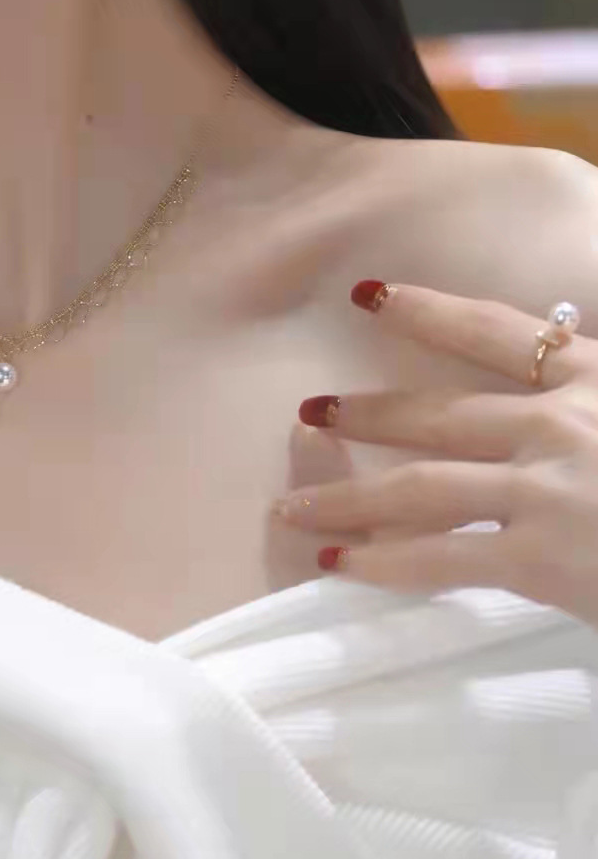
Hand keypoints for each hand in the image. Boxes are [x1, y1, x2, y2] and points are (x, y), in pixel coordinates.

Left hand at [272, 281, 597, 624]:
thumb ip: (592, 389)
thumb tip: (563, 376)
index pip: (502, 331)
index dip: (429, 309)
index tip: (371, 294)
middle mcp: (565, 424)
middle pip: (439, 413)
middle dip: (367, 411)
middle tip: (308, 407)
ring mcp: (548, 490)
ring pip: (420, 486)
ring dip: (346, 494)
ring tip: (291, 505)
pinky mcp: (542, 558)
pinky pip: (441, 559)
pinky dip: (382, 563)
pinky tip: (339, 564)